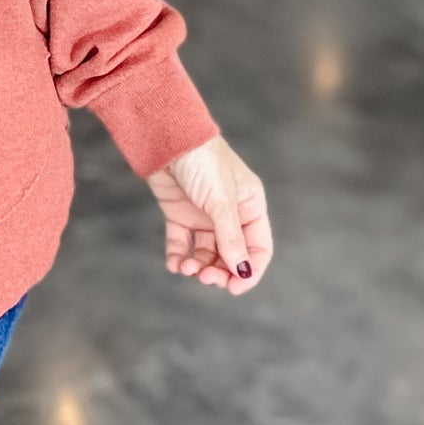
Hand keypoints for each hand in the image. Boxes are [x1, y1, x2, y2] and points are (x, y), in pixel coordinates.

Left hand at [144, 133, 272, 295]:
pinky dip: (179, 257)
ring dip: (199, 266)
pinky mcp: (180, 213)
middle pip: (231, 255)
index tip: (234, 288)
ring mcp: (204, 214)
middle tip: (205, 278)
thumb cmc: (202, 160)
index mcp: (250, 206)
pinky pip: (183, 243)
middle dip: (220, 271)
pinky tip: (175, 265)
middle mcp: (230, 213)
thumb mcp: (221, 200)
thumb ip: (231, 237)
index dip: (249, 271)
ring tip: (187, 269)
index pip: (258, 248)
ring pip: (207, 253)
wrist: (165, 136)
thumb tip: (243, 272)